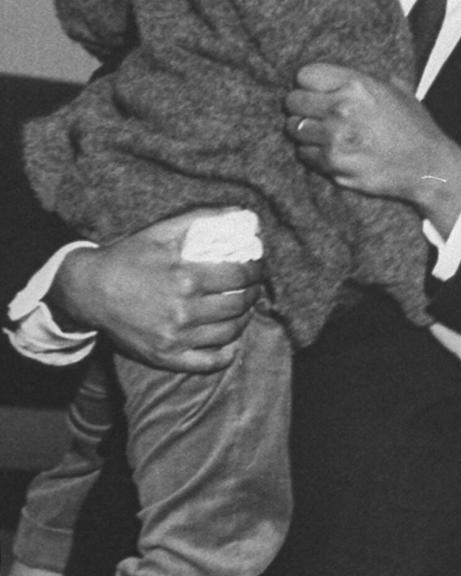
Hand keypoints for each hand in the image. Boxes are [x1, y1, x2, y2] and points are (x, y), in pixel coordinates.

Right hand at [49, 209, 262, 372]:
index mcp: (185, 277)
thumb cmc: (129, 257)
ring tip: (243, 309)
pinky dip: (225, 355)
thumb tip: (240, 212)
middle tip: (253, 287)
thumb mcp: (163, 231)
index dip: (256, 270)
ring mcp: (174, 337)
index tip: (258, 267)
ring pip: (229, 332)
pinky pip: (206, 363)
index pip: (239, 276)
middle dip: (253, 293)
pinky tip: (231, 342)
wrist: (88, 290)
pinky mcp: (164, 356)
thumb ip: (202, 218)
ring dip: (244, 319)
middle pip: (238, 305)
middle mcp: (182, 310)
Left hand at [286, 63, 460, 233]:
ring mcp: (335, 138)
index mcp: (357, 85)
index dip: (311, 84)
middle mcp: (342, 109)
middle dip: (303, 107)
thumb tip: (344, 74)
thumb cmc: (414, 128)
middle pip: (293, 101)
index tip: (318, 92)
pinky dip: (314, 153)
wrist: (427, 167)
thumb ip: (368, 79)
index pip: (305, 75)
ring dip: (306, 131)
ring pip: (294, 128)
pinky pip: (304, 153)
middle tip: (317, 114)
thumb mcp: (398, 91)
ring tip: (324, 134)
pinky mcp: (332, 164)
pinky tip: (333, 151)